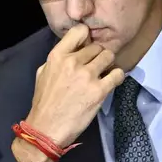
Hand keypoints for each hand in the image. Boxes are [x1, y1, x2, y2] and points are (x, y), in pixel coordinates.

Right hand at [26, 24, 124, 147]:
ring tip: (104, 73)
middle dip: (98, 55)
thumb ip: (58, 59)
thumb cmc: (44, 103)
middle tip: (96, 65)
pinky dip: (117, 76)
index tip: (88, 45)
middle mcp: (73, 62)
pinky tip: (112, 81)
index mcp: (57, 56)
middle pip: (97, 46)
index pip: (79, 31)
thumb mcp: (43, 73)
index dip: (87, 36)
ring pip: (109, 56)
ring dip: (108, 64)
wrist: (46, 130)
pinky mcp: (99, 91)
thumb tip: (74, 51)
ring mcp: (87, 76)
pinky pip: (117, 74)